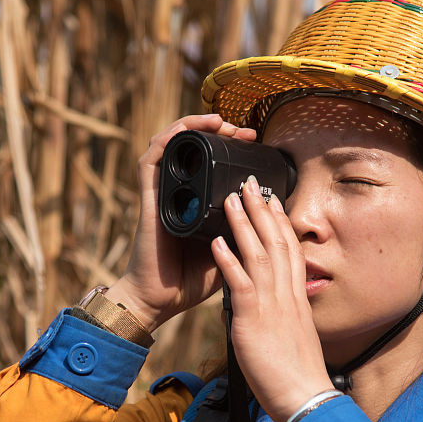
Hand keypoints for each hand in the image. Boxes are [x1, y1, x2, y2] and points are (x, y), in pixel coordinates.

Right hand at [106, 115, 256, 330]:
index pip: (213, 163)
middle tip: (244, 132)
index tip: (257, 143)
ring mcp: (164, 194)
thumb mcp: (231, 252)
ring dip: (196, 127)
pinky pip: (152, 159)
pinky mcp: (150, 198)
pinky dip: (167, 139)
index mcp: (198, 202)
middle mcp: (180, 193)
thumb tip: (273, 211)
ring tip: (220, 122)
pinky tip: (186, 130)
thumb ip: (246, 232)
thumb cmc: (192, 280)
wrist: (162, 300)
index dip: (233, 147)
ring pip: (174, 145)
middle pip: (195, 148)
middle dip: (220, 132)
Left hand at [210, 175, 335, 421]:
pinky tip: (218, 242)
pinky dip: (229, 260)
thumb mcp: (290, 337)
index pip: (290, 251)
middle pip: (276, 242)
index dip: (281, 223)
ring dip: (243, 223)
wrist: (304, 398)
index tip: (272, 201)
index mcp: (296, 299)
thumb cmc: (296, 375)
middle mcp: (287, 295)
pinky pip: (241, 283)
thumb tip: (261, 310)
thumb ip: (277, 317)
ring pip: (258, 254)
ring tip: (230, 198)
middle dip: (262, 210)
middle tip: (249, 184)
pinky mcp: (255, 319)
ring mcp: (272, 304)